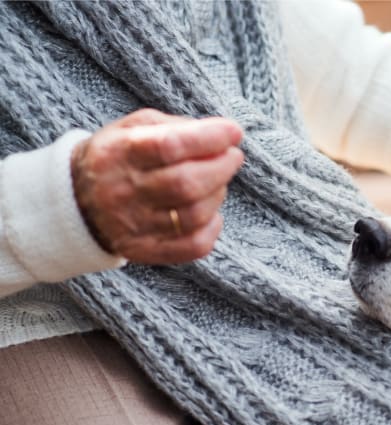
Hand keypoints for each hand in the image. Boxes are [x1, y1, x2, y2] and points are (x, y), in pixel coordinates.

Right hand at [71, 108, 243, 263]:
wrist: (76, 201)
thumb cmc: (119, 157)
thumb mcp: (134, 128)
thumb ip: (176, 127)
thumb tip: (223, 134)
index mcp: (121, 153)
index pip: (170, 146)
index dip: (210, 138)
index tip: (233, 132)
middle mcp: (125, 191)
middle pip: (187, 184)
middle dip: (222, 168)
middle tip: (232, 157)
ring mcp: (135, 225)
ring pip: (194, 215)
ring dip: (218, 195)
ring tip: (218, 181)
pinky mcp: (146, 250)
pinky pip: (193, 246)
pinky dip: (213, 228)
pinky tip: (211, 213)